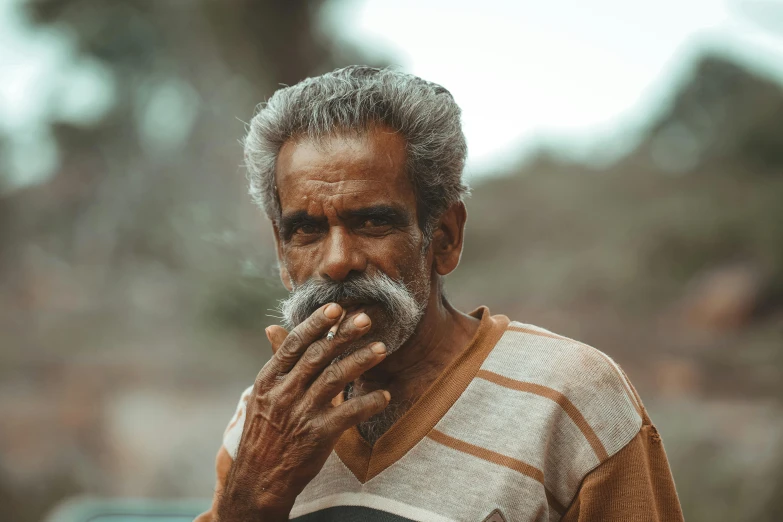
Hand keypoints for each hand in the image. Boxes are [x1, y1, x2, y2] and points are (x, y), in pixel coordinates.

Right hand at [215, 303, 389, 520]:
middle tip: (366, 319)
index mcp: (270, 379)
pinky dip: (368, 402)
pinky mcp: (318, 435)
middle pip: (318, 356)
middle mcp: (284, 393)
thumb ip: (277, 362)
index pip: (295, 344)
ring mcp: (301, 413)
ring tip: (381, 349)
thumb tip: (272, 328)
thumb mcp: (263, 394)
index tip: (336, 307)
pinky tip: (384, 395)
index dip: (316, 324)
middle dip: (343, 335)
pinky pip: (348, 413)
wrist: (258, 480)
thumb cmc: (264, 432)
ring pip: (335, 379)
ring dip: (360, 361)